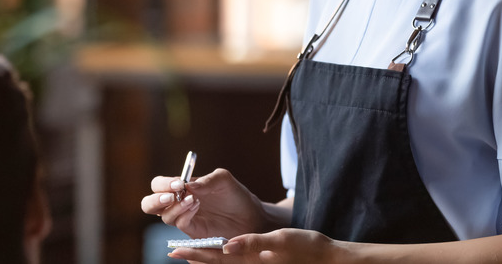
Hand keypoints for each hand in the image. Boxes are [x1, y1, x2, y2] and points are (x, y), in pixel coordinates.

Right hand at [140, 168, 271, 238]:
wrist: (252, 217)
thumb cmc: (236, 196)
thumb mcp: (224, 180)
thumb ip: (206, 180)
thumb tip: (187, 185)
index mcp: (181, 188)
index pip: (158, 184)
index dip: (163, 184)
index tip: (178, 183)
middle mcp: (178, 203)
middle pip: (150, 204)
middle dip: (155, 200)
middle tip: (171, 196)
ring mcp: (185, 218)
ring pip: (163, 216)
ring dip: (175, 207)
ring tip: (194, 200)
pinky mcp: (193, 232)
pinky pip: (180, 225)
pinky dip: (185, 216)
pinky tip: (197, 207)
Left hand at [168, 228, 340, 263]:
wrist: (327, 258)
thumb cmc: (307, 247)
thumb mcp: (280, 240)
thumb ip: (253, 242)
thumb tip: (226, 245)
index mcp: (252, 261)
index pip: (217, 259)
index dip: (196, 255)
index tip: (176, 251)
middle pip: (217, 263)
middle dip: (196, 257)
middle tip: (174, 251)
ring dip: (207, 259)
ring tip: (189, 253)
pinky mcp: (263, 263)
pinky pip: (237, 262)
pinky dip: (223, 257)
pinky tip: (219, 251)